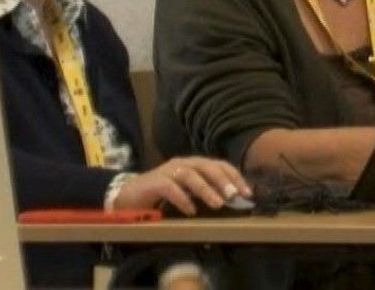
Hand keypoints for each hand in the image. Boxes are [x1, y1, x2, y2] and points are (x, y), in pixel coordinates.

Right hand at [115, 156, 253, 215]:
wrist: (127, 197)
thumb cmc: (162, 196)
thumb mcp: (188, 192)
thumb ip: (205, 192)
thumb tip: (232, 200)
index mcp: (194, 164)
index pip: (219, 165)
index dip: (234, 176)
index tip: (247, 192)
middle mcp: (182, 164)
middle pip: (207, 166)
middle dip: (223, 180)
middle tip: (235, 195)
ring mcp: (167, 171)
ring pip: (190, 175)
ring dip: (206, 189)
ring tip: (218, 204)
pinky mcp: (154, 182)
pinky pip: (170, 187)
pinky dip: (182, 198)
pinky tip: (191, 211)